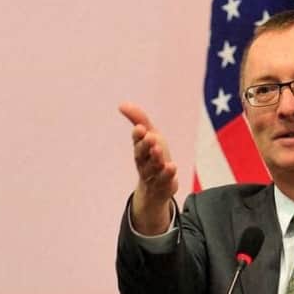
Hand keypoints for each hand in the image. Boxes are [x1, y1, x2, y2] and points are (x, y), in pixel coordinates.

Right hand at [119, 102, 177, 234]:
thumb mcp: (150, 135)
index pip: (137, 142)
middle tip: (150, 137)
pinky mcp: (162, 186)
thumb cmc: (154, 157)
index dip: (138, 136)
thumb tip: (121, 105)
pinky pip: (163, 181)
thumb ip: (139, 119)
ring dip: (155, 159)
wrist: (157, 188)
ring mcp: (152, 176)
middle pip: (142, 155)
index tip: (140, 128)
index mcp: (140, 149)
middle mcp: (144, 163)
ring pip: (152, 168)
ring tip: (158, 150)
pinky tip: (172, 167)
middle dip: (145, 146)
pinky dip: (167, 174)